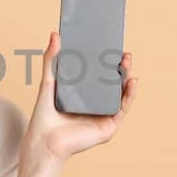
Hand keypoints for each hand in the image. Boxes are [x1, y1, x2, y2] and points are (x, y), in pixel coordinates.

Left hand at [22, 31, 137, 170]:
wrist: (45, 141)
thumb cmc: (44, 117)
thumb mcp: (49, 82)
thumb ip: (51, 60)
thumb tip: (54, 34)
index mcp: (82, 95)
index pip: (98, 75)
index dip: (106, 61)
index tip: (111, 46)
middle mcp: (94, 104)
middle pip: (112, 83)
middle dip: (120, 67)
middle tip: (122, 53)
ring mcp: (103, 115)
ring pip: (120, 94)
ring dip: (127, 78)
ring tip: (127, 63)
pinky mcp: (108, 126)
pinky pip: (123, 108)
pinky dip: (129, 95)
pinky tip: (132, 81)